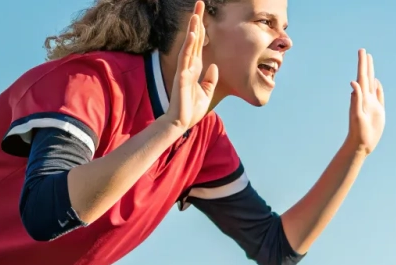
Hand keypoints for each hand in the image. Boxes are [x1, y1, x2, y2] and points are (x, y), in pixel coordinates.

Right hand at [166, 2, 217, 130]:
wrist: (181, 122)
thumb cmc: (192, 109)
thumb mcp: (207, 92)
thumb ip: (210, 79)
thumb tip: (214, 66)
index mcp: (195, 67)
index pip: (199, 43)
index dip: (201, 28)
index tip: (202, 13)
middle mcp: (189, 65)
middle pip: (194, 39)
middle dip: (197, 21)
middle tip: (199, 3)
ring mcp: (185, 69)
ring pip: (189, 45)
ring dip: (193, 30)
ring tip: (196, 15)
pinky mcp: (182, 77)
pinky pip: (186, 59)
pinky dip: (189, 47)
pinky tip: (192, 35)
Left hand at [346, 49, 384, 153]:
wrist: (361, 144)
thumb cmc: (358, 132)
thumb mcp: (357, 115)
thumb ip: (356, 99)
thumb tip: (353, 83)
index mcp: (362, 97)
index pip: (362, 76)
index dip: (362, 64)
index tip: (362, 51)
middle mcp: (366, 98)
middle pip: (366, 77)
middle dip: (366, 64)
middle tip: (364, 51)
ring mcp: (372, 103)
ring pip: (372, 84)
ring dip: (371, 72)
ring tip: (370, 62)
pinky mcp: (378, 110)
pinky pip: (378, 95)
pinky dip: (378, 87)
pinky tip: (376, 82)